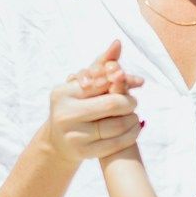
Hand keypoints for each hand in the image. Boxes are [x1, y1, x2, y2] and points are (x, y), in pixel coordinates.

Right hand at [45, 42, 142, 170]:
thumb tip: (118, 43)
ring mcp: (73, 135)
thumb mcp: (83, 85)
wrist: (59, 141)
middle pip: (112, 104)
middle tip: (134, 101)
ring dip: (132, 118)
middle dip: (128, 101)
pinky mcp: (82, 153)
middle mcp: (65, 114)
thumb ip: (101, 64)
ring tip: (134, 115)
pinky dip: (130, 135)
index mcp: (63, 93)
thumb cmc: (75, 106)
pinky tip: (134, 128)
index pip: (101, 82)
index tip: (136, 82)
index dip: (122, 81)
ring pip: (116, 125)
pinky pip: (116, 143)